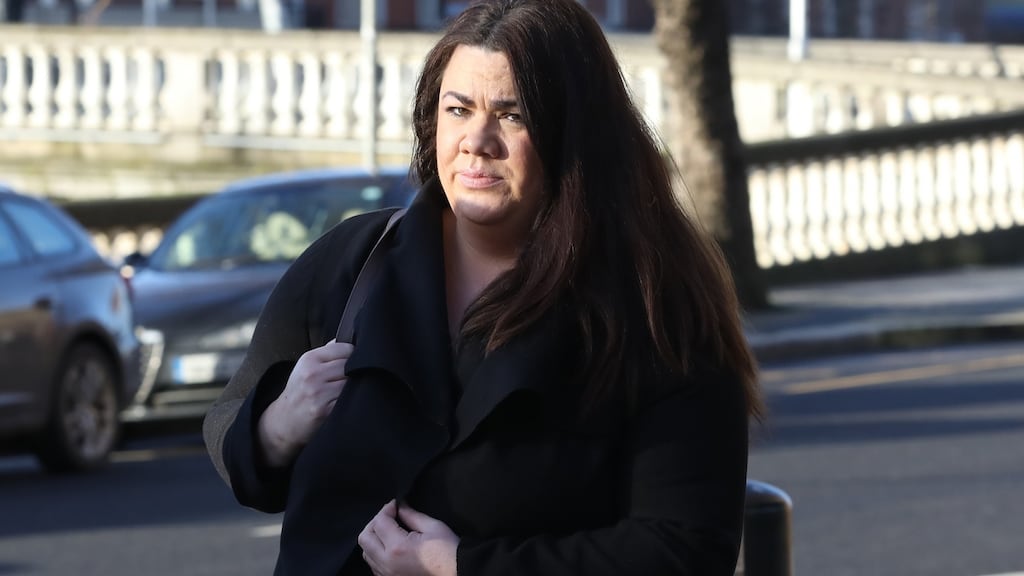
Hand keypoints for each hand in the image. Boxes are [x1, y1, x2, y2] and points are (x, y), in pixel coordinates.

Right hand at [257, 340, 352, 465]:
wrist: (284, 422)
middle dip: (354, 372)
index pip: (344, 348)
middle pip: (350, 365)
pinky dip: (351, 401)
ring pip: (352, 383)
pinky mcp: (325, 410)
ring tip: (348, 392)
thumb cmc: (299, 392)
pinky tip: (345, 403)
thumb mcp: (306, 367)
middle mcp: (312, 374)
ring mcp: (318, 393)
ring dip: (355, 388)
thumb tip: (349, 340)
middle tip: (350, 380)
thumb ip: (327, 353)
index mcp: (309, 359)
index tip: (351, 363)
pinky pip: (349, 400)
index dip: (352, 355)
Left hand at [358, 500, 458, 575]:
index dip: (387, 509)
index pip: (379, 522)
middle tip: (389, 516)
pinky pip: (373, 565)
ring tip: (389, 531)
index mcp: (397, 547)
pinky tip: (390, 546)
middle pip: (365, 538)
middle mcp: (386, 563)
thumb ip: (411, 515)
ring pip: (366, 552)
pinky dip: (376, 553)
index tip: (395, 504)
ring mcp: (387, 574)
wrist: (457, 573)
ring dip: (374, 538)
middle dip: (375, 522)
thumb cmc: (448, 551)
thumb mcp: (432, 526)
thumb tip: (399, 506)